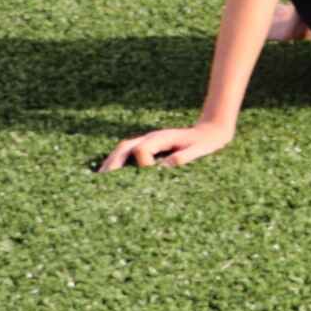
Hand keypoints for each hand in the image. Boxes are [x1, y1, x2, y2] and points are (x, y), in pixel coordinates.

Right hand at [98, 121, 231, 170]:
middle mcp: (151, 137)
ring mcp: (147, 140)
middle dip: (112, 163)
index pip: (143, 150)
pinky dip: (117, 161)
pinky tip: (110, 174)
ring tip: (99, 179)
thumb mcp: (200, 149)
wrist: (210, 130)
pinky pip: (127, 152)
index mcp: (162, 138)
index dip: (143, 165)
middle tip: (101, 180)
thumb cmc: (206, 142)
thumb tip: (167, 166)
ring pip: (122, 149)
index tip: (150, 176)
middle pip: (124, 147)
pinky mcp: (147, 145)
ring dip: (110, 162)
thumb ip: (185, 156)